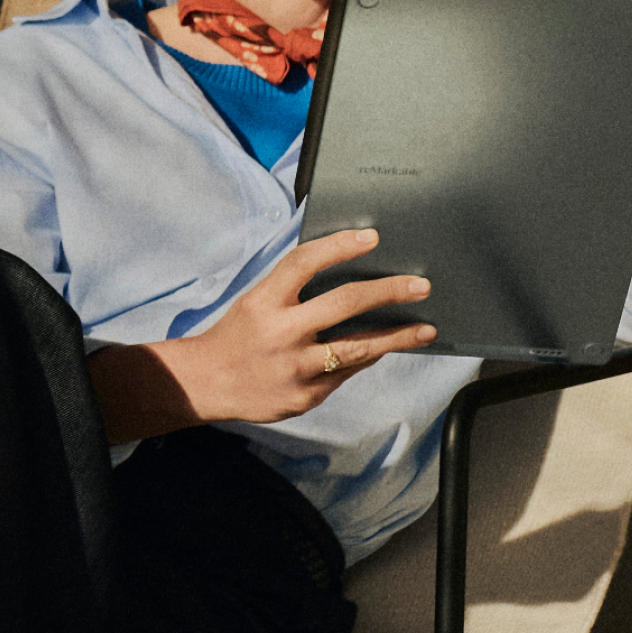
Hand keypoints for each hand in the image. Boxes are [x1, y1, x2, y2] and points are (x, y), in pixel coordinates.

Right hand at [87, 226, 437, 440]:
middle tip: (420, 285)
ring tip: (425, 329)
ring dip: (397, 337)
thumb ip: (293, 288)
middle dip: (387, 292)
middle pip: (343, 304)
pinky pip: (346, 374)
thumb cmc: (237, 335)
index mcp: (263, 302)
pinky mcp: (304, 396)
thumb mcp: (255, 301)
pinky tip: (385, 349)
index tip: (372, 236)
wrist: (206, 384)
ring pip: (357, 348)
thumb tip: (348, 270)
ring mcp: (294, 368)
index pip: (304, 263)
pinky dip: (367, 359)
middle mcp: (280, 333)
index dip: (339, 246)